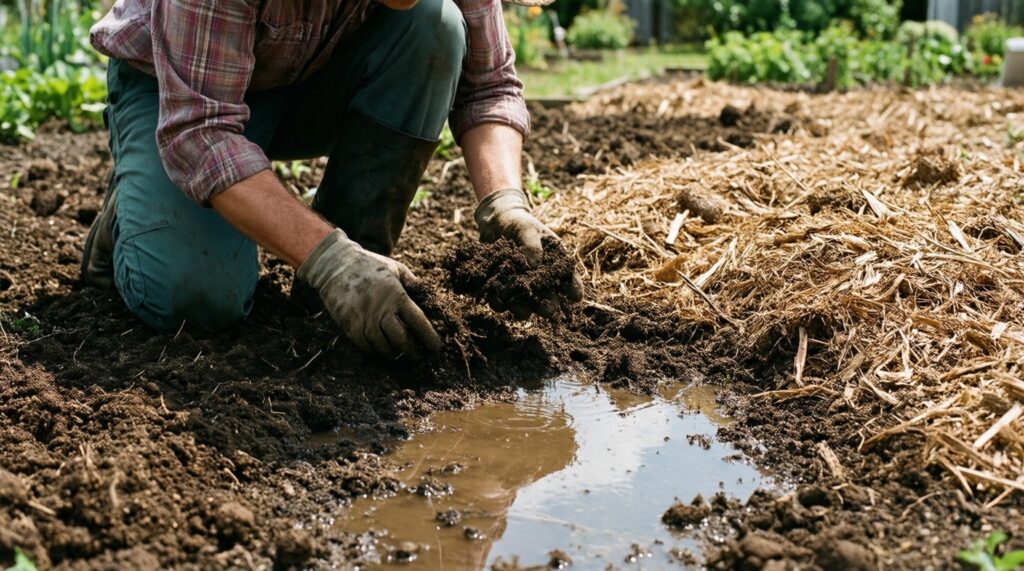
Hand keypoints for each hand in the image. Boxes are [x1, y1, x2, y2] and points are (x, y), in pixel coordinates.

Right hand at [298, 229, 441, 358]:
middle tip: (419, 357)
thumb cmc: (371, 265)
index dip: (429, 337)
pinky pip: (365, 346)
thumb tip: (430, 299)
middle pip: (401, 340)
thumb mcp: (397, 269)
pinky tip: (382, 354)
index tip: (436, 348)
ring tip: (402, 358)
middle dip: (413, 352)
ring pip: (383, 347)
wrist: (336, 264)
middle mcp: (381, 309)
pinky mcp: (349, 324)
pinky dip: (375, 353)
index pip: (418, 321)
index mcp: (397, 294)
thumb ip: (413, 284)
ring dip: (395, 356)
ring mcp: (363, 318)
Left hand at [474, 188, 583, 316]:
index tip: (575, 296)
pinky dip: (499, 302)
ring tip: (521, 311)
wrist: (494, 224)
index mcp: (555, 264)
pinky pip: (502, 301)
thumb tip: (533, 264)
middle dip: (549, 306)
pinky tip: (495, 299)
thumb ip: (531, 244)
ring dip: (523, 309)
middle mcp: (541, 279)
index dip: (573, 289)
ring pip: (526, 304)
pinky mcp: (503, 289)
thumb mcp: (526, 228)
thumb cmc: (517, 224)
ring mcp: (522, 287)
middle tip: (548, 310)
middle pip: (548, 298)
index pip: (569, 280)